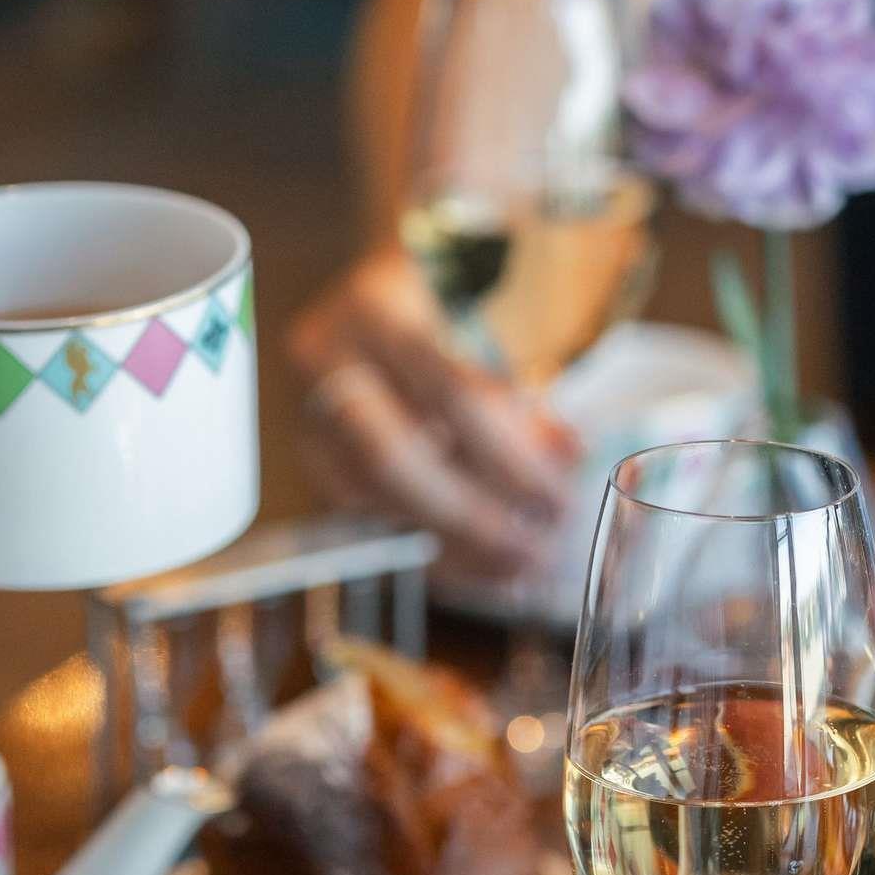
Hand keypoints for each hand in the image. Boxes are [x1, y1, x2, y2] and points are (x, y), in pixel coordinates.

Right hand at [287, 248, 578, 581]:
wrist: (375, 304)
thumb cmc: (443, 307)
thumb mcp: (483, 326)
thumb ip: (519, 395)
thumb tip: (567, 457)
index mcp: (375, 308)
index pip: (450, 394)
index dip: (513, 453)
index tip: (565, 487)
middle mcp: (324, 363)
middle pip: (396, 459)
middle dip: (475, 515)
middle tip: (540, 546)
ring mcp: (307, 416)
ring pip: (379, 499)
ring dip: (459, 544)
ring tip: (522, 566)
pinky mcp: (314, 462)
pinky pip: (372, 523)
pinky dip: (433, 553)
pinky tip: (483, 570)